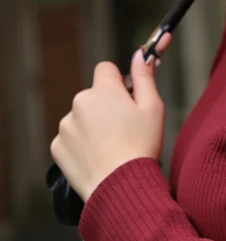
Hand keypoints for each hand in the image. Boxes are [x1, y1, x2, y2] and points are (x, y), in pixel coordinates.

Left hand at [50, 33, 171, 203]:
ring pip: (81, 117)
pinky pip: (70, 138)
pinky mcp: (57, 146)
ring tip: (110, 147)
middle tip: (123, 129)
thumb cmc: (142, 146)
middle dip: (105, 106)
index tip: (126, 98)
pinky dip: (81, 145)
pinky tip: (96, 158)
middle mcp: (79, 102)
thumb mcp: (153, 107)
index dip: (117, 82)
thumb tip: (140, 54)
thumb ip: (144, 76)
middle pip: (93, 95)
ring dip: (92, 126)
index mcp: (103, 90)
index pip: (105, 69)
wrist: (121, 187)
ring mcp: (66, 125)